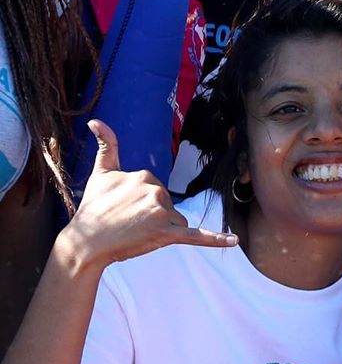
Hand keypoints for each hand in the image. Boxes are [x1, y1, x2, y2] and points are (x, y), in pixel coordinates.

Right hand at [59, 120, 237, 274]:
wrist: (85, 242)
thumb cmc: (93, 208)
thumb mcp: (100, 173)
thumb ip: (106, 145)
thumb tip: (95, 120)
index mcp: (145, 176)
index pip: (157, 190)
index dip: (142, 203)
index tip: (123, 209)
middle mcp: (155, 191)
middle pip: (168, 206)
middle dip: (152, 217)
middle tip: (127, 223)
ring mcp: (161, 214)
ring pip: (176, 221)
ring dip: (161, 230)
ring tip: (135, 233)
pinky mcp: (165, 235)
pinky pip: (196, 235)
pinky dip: (215, 239)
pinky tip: (234, 240)